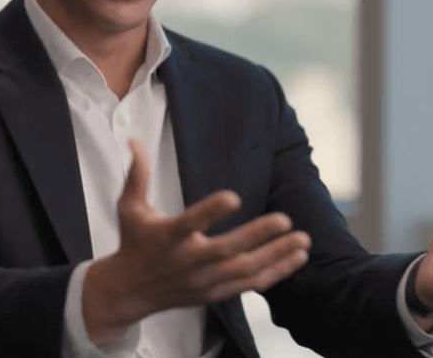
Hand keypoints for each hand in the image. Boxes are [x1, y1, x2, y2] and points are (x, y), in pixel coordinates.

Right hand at [83, 138, 310, 344]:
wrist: (131, 290)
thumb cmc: (134, 242)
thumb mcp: (129, 208)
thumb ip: (136, 174)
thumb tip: (134, 140)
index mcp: (167, 237)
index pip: (189, 223)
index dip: (210, 211)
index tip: (234, 197)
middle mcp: (187, 261)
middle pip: (226, 250)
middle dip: (258, 236)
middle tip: (285, 220)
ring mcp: (203, 280)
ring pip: (244, 270)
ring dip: (276, 256)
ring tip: (303, 240)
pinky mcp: (214, 293)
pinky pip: (249, 285)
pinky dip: (275, 273)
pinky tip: (297, 258)